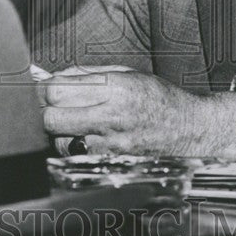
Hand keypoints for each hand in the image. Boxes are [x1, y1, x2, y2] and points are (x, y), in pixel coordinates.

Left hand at [40, 67, 235, 159]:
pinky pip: (76, 156)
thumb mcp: (128, 73)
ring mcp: (110, 145)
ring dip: (59, 131)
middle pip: (50, 118)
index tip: (46, 88)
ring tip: (76, 122)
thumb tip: (54, 76)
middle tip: (54, 106)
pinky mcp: (110, 163)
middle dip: (46, 111)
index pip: (57, 90)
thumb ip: (88, 73)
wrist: (190, 131)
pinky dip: (74, 146)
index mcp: (115, 88)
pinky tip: (86, 137)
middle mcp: (111, 117)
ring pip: (59, 141)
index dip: (44, 89)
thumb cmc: (160, 100)